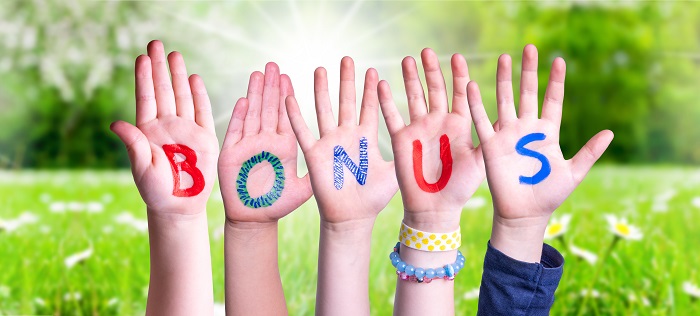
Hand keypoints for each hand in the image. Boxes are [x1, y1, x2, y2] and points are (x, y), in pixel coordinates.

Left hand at [111, 40, 217, 214]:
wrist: (179, 206)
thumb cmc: (156, 191)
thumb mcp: (141, 168)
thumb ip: (133, 144)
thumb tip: (116, 123)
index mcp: (148, 131)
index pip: (146, 98)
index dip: (144, 78)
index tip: (141, 57)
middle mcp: (166, 126)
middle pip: (163, 91)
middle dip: (160, 67)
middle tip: (156, 44)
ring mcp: (186, 130)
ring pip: (182, 97)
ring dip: (178, 75)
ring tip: (175, 54)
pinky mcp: (204, 138)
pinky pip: (202, 112)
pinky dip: (199, 95)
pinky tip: (194, 78)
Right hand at [218, 63, 311, 223]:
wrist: (254, 219)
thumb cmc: (279, 204)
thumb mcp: (304, 189)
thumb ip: (317, 173)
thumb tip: (340, 162)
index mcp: (284, 146)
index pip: (286, 116)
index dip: (286, 96)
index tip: (289, 77)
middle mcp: (266, 141)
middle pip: (269, 109)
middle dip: (271, 87)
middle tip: (273, 65)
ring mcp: (248, 146)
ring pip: (253, 114)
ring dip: (255, 94)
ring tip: (258, 74)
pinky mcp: (232, 154)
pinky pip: (236, 132)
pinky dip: (240, 117)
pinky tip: (244, 100)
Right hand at [286, 57, 397, 225]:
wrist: (352, 218)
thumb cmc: (374, 198)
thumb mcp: (395, 171)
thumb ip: (406, 153)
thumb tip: (427, 140)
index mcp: (366, 137)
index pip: (369, 106)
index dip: (370, 89)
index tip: (372, 69)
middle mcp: (347, 135)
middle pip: (346, 101)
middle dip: (347, 80)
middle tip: (347, 58)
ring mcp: (329, 143)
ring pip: (324, 110)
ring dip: (322, 90)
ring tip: (321, 69)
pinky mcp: (314, 155)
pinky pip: (303, 132)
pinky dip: (295, 116)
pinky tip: (289, 98)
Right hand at [378, 48, 484, 230]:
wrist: (434, 208)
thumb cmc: (460, 188)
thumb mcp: (479, 162)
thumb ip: (487, 138)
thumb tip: (503, 115)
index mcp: (459, 125)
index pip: (460, 93)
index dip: (458, 74)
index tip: (457, 55)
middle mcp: (439, 122)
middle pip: (435, 89)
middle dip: (432, 70)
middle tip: (427, 50)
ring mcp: (419, 129)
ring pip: (413, 97)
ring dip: (410, 78)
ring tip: (407, 59)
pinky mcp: (401, 140)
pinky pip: (391, 116)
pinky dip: (386, 100)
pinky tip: (380, 83)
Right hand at [466, 45, 612, 259]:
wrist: (524, 214)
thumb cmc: (549, 196)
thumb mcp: (573, 173)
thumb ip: (589, 152)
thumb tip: (610, 132)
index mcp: (548, 133)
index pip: (552, 101)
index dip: (555, 82)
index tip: (559, 60)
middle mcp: (527, 129)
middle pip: (528, 93)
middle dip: (529, 71)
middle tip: (529, 48)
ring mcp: (508, 135)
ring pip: (505, 100)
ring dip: (503, 79)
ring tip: (503, 57)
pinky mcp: (492, 145)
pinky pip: (483, 121)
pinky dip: (477, 104)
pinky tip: (472, 86)